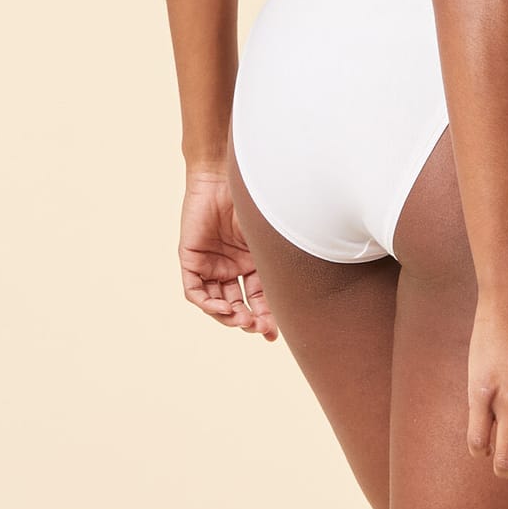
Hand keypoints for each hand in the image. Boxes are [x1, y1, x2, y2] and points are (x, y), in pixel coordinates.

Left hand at [178, 173, 277, 340]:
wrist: (225, 174)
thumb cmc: (253, 198)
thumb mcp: (270, 235)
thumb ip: (283, 258)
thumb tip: (315, 282)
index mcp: (252, 261)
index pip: (259, 298)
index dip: (266, 317)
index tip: (274, 334)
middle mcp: (231, 266)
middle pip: (239, 304)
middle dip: (250, 321)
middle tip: (261, 329)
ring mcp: (210, 264)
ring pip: (218, 302)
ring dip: (230, 316)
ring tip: (244, 321)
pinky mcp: (191, 259)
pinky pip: (196, 291)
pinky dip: (209, 304)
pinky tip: (225, 308)